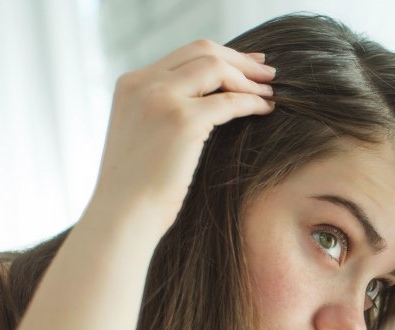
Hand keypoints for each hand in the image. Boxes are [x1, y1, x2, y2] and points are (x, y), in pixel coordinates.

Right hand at [90, 39, 275, 229]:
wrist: (123, 214)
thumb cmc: (138, 186)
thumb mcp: (145, 135)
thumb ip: (164, 110)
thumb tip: (208, 101)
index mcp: (131, 84)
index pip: (184, 54)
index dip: (222, 56)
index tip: (248, 65)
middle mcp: (143, 83)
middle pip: (202, 51)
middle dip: (240, 59)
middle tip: (268, 72)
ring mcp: (160, 99)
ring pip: (216, 67)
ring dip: (249, 78)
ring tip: (270, 91)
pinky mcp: (181, 121)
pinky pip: (229, 100)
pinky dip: (252, 101)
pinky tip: (266, 109)